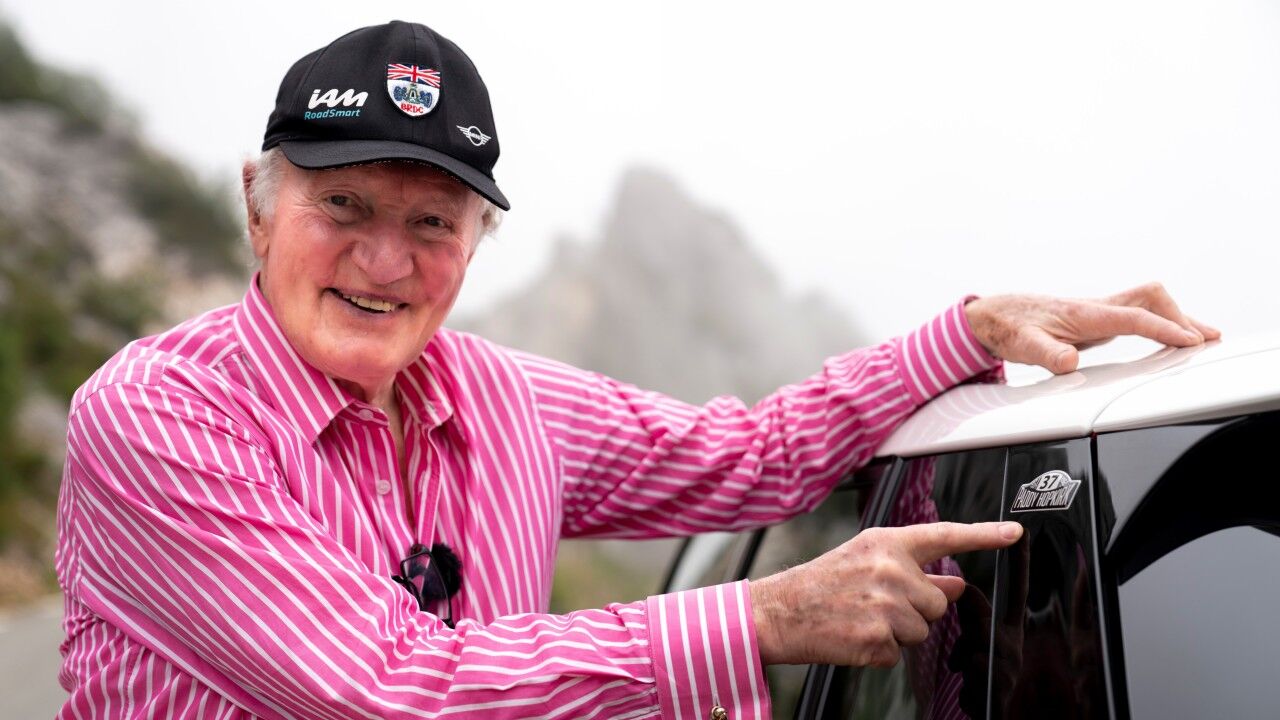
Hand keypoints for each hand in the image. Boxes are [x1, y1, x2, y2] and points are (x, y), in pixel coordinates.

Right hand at [749, 521, 1022, 666]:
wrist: (779, 611)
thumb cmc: (820, 583)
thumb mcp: (865, 561)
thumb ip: (912, 569)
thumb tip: (953, 581)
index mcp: (886, 543)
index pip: (945, 535)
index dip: (984, 534)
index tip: (1014, 533)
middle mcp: (889, 570)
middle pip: (937, 602)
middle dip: (915, 609)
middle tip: (876, 604)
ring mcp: (884, 605)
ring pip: (921, 631)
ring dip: (898, 633)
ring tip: (862, 619)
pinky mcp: (875, 639)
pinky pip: (898, 654)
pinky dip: (879, 652)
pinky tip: (855, 636)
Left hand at [964, 282, 1220, 373]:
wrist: (994, 315)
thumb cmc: (1008, 328)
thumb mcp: (1022, 345)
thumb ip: (1046, 354)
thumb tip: (1069, 362)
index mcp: (1082, 313)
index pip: (1133, 317)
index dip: (1163, 327)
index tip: (1189, 340)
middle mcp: (1095, 308)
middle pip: (1150, 298)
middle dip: (1180, 315)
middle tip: (1205, 339)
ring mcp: (1098, 312)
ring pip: (1147, 303)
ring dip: (1176, 316)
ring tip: (1205, 335)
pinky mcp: (1097, 319)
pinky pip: (1139, 314)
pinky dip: (1161, 321)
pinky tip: (1172, 335)